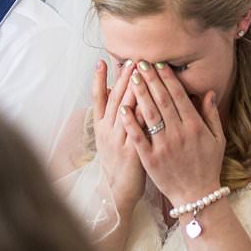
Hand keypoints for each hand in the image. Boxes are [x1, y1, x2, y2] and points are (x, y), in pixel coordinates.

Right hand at [91, 60, 147, 211]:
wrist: (118, 191)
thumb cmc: (117, 160)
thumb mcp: (107, 137)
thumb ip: (110, 114)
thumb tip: (111, 89)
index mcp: (101, 126)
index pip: (98, 98)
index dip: (98, 79)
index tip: (103, 60)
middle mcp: (108, 131)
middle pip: (115, 99)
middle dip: (123, 78)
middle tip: (132, 59)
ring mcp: (120, 140)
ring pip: (126, 110)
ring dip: (134, 90)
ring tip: (140, 72)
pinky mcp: (134, 151)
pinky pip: (140, 129)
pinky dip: (144, 114)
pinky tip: (152, 101)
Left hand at [119, 62, 225, 207]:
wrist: (197, 195)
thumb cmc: (208, 165)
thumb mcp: (218, 139)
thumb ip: (211, 114)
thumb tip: (208, 91)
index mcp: (194, 126)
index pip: (178, 96)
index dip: (167, 78)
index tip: (158, 63)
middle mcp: (178, 133)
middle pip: (162, 100)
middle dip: (150, 79)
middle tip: (140, 62)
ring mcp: (163, 146)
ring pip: (149, 114)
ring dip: (140, 94)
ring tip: (131, 77)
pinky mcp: (150, 159)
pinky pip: (139, 137)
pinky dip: (131, 122)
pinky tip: (123, 108)